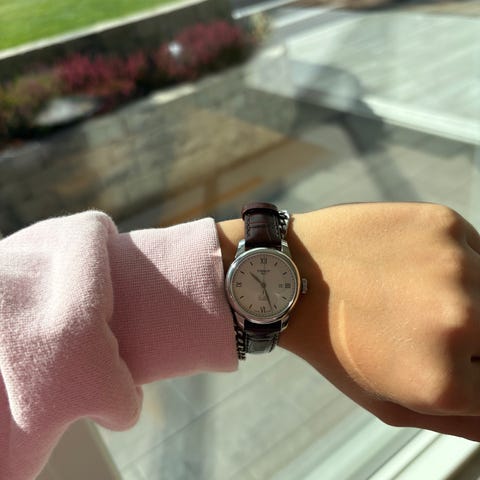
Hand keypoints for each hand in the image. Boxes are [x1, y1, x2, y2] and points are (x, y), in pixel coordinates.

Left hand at [218, 203, 479, 439]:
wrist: (291, 273)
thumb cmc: (334, 341)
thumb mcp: (388, 403)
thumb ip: (459, 419)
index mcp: (441, 382)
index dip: (470, 375)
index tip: (450, 361)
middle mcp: (460, 322)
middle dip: (473, 340)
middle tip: (426, 325)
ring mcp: (456, 267)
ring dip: (468, 299)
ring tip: (416, 295)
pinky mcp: (445, 224)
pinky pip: (475, 252)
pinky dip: (456, 265)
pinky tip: (411, 266)